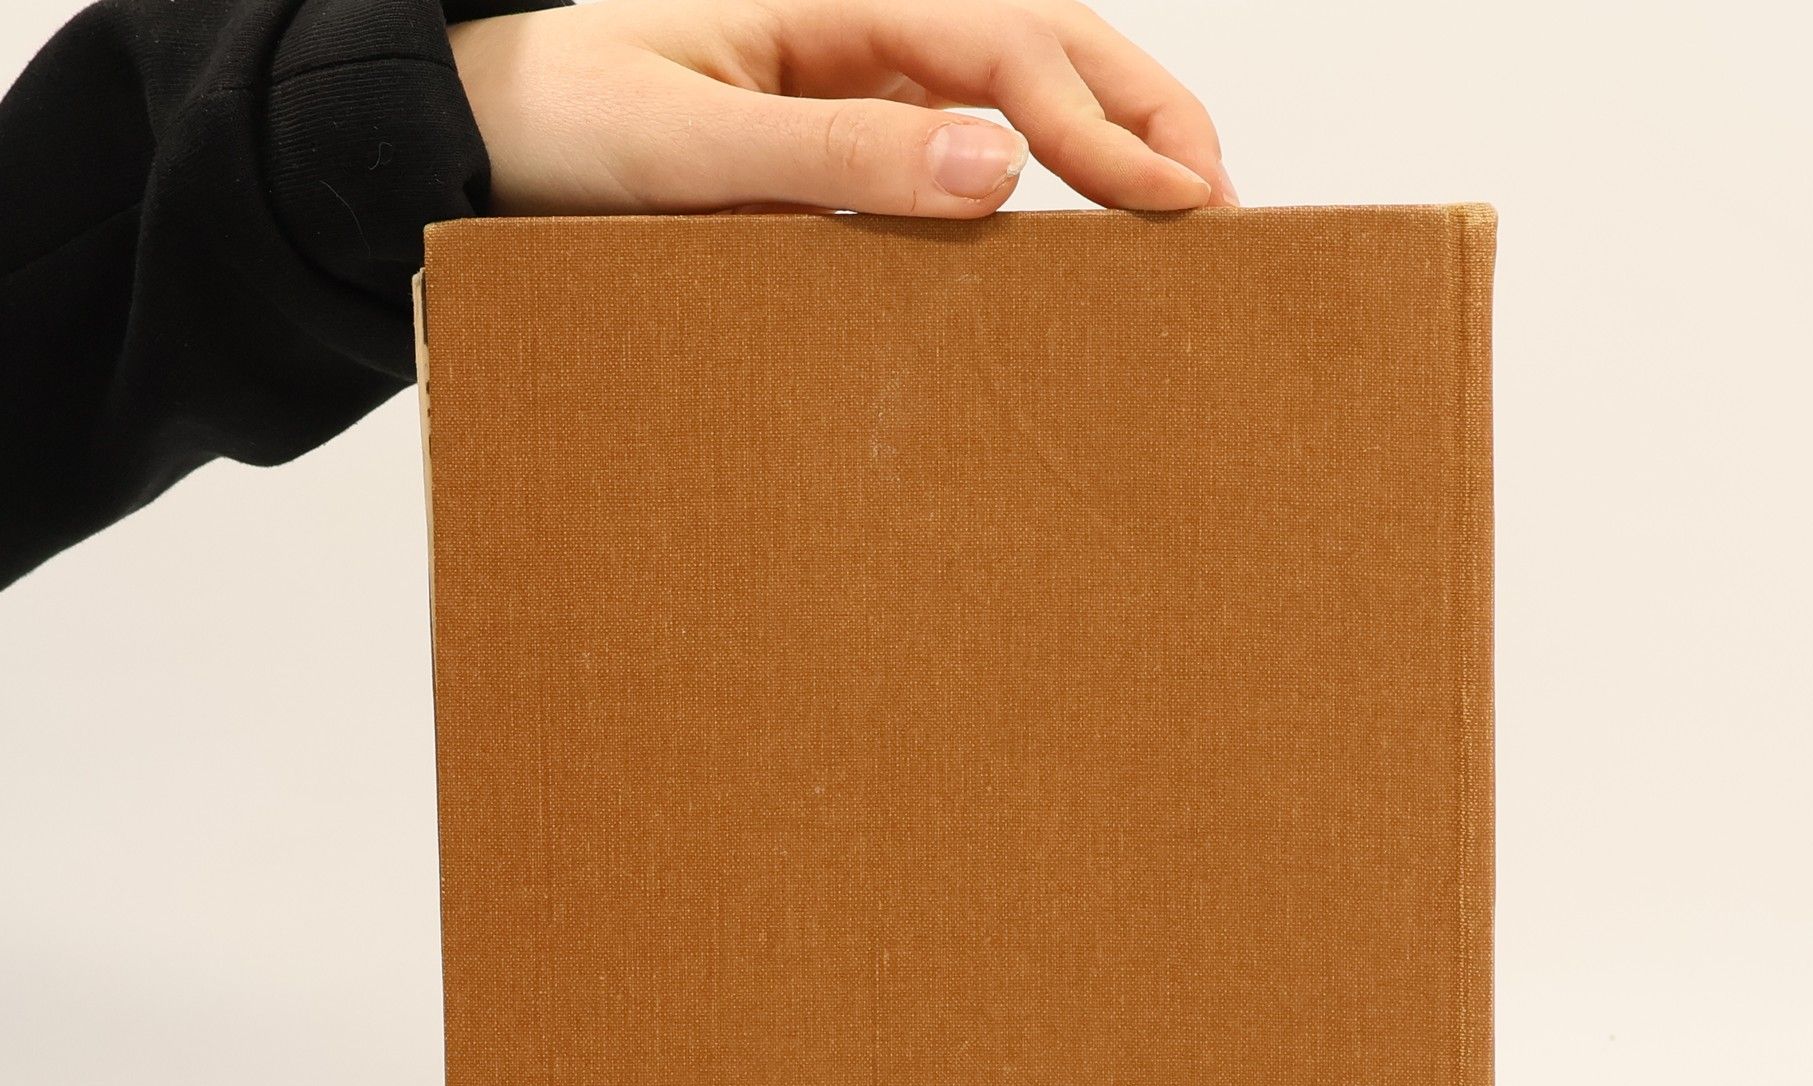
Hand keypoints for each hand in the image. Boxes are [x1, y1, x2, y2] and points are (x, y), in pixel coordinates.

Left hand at [448, 0, 1233, 219]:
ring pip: (1019, 89)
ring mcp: (860, 73)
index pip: (1009, 49)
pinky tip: (1074, 228)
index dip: (1104, 123)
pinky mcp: (846, 128)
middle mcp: (863, 22)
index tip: (1180, 200)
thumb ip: (835, 153)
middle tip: (1224, 206)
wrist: (479, 130)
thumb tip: (994, 170)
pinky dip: (1038, 179)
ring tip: (1181, 214)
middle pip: (1043, 43)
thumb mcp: (689, 146)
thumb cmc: (561, 122)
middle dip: (1144, 113)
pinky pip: (964, 141)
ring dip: (1108, 141)